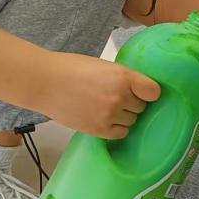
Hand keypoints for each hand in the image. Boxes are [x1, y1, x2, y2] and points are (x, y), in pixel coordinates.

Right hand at [34, 52, 160, 139]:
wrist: (44, 82)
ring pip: (132, 121)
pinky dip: (116, 128)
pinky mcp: (99, 130)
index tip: (145, 92)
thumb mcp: (103, 66)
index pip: (153, 91)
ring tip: (107, 107)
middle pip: (141, 107)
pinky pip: (121, 133)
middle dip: (132, 103)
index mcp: (123, 77)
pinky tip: (106, 119)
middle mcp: (120, 97)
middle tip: (117, 97)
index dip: (149, 92)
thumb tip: (136, 88)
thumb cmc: (70, 68)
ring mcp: (109, 115)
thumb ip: (122, 77)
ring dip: (124, 116)